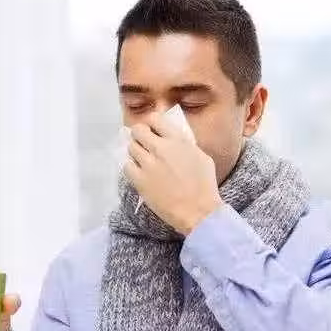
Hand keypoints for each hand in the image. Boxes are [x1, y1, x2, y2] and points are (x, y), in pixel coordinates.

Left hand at [124, 113, 222, 234]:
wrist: (198, 211)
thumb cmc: (204, 185)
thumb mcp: (201, 156)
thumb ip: (184, 144)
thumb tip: (172, 138)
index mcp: (177, 140)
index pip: (154, 118)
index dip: (151, 124)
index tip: (151, 130)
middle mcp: (160, 148)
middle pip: (138, 130)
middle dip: (139, 135)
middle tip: (143, 144)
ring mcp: (148, 164)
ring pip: (131, 147)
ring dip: (136, 152)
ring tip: (143, 161)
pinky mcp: (140, 180)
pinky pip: (126, 166)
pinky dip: (131, 168)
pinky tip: (139, 173)